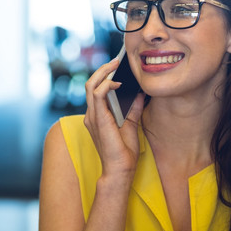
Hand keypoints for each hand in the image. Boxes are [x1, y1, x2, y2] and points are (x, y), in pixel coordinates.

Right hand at [84, 58, 145, 178]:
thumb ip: (132, 108)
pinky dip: (106, 85)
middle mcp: (91, 114)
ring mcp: (92, 116)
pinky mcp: (98, 119)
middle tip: (116, 61)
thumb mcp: (131, 124)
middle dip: (103, 70)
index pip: (95, 90)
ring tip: (115, 65)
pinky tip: (117, 83)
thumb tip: (140, 93)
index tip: (117, 67)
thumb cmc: (124, 152)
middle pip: (91, 84)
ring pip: (91, 85)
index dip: (104, 76)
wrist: (121, 170)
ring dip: (103, 73)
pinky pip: (97, 94)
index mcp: (97, 116)